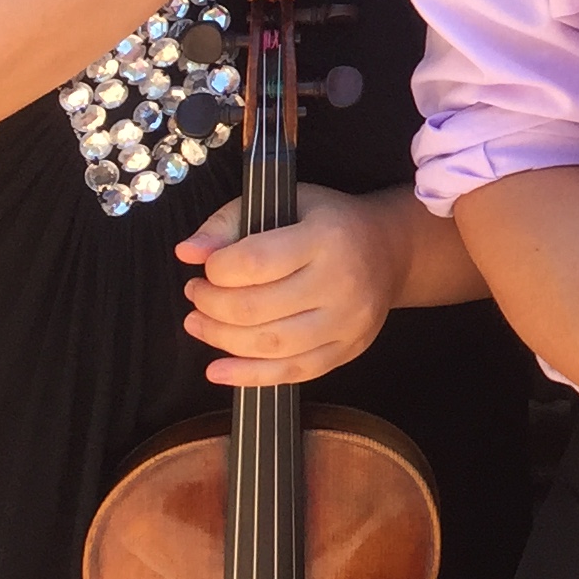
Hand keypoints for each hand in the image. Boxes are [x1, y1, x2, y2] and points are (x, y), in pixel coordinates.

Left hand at [178, 182, 409, 385]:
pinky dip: (249, 376)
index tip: (208, 267)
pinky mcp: (348, 350)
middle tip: (196, 295)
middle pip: (256, 308)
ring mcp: (348, 321)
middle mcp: (341, 282)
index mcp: (325, 238)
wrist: (391, 249)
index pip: (253, 262)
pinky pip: (292, 372)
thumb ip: (230, 222)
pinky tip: (218, 370)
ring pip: (270, 344)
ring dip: (221, 339)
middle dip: (210, 305)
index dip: (215, 270)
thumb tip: (187, 252)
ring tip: (199, 324)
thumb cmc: (330, 222)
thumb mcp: (285, 202)